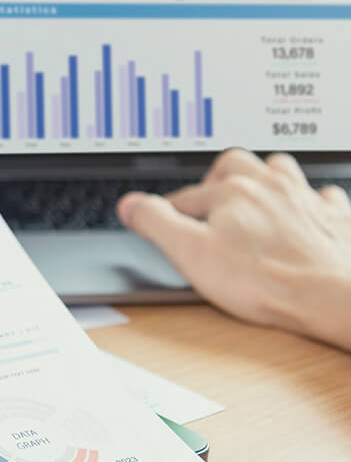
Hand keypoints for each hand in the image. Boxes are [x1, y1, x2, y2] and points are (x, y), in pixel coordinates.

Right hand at [117, 149, 350, 349]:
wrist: (334, 296)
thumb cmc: (266, 280)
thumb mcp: (191, 254)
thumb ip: (156, 223)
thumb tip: (131, 204)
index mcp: (232, 191)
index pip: (187, 196)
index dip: (169, 212)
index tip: (163, 223)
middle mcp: (269, 186)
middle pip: (234, 166)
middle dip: (215, 179)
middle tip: (206, 201)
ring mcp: (304, 200)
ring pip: (279, 169)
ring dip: (262, 177)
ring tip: (252, 194)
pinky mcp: (334, 219)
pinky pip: (323, 195)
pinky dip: (310, 200)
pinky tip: (303, 212)